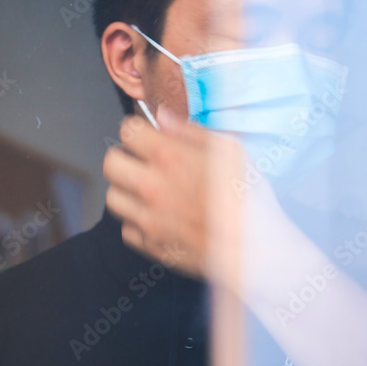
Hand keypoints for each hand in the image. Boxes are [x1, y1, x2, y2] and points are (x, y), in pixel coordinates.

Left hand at [103, 107, 240, 278]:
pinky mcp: (151, 245)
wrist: (256, 248)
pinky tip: (157, 217)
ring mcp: (148, 218)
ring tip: (147, 191)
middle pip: (111, 163)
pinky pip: (127, 229)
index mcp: (168, 158)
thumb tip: (162, 117)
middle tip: (140, 162)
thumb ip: (189, 130)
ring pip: (113, 197)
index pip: (128, 131)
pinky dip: (137, 222)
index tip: (146, 138)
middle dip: (124, 158)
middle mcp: (150, 187)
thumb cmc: (247, 198)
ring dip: (127, 190)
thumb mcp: (229, 150)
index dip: (138, 131)